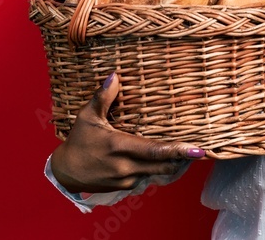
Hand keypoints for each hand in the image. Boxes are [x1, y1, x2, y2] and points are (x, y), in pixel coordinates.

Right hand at [50, 73, 203, 193]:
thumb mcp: (88, 117)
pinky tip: (163, 159)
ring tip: (185, 153)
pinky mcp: (126, 187)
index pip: (156, 150)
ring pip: (158, 173)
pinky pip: (148, 178)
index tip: (199, 150)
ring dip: (171, 164)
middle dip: (183, 159)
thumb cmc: (78, 140)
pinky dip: (157, 169)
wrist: (65, 171)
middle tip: (199, 149)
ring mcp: (127, 180)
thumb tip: (114, 76)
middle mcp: (126, 167)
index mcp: (120, 147)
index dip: (179, 151)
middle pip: (164, 166)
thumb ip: (103, 97)